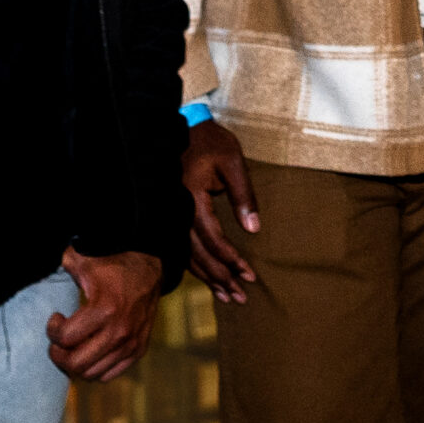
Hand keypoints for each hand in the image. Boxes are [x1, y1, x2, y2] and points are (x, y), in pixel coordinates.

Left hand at [48, 247, 163, 381]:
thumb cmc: (113, 264)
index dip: (52, 331)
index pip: (66, 339)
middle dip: (59, 355)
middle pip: (76, 364)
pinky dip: (95, 367)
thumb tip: (41, 269)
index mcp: (105, 309)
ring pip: (92, 374)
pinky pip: (109, 374)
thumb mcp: (84, 260)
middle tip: (59, 340)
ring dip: (77, 362)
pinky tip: (91, 349)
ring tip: (75, 345)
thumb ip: (62, 266)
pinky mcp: (139, 349)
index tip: (56, 318)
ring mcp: (131, 343)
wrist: (150, 267)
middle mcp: (120, 331)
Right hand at [181, 120, 258, 302]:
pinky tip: (207, 277)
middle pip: (198, 254)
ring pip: (187, 255)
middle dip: (220, 277)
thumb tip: (254, 228)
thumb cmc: (208, 141)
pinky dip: (195, 265)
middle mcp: (176, 211)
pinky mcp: (170, 215)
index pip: (212, 238)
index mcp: (191, 197)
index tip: (249, 275)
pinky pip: (181, 246)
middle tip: (240, 296)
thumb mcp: (232, 162)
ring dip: (208, 276)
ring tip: (227, 296)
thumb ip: (244, 196)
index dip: (231, 259)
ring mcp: (170, 214)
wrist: (178, 126)